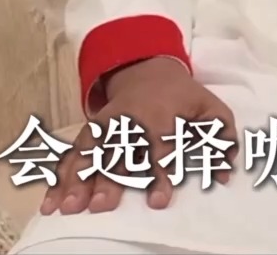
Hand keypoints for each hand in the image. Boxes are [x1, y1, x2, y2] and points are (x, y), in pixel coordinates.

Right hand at [41, 57, 235, 215]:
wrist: (146, 68)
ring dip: (77, 179)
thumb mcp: (210, 107)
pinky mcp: (90, 130)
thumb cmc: (182, 97)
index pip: (161, 147)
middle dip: (110, 179)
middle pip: (119, 152)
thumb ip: (222, 137)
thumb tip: (226, 174)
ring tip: (69, 208)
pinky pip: (71, 154)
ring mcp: (106, 125)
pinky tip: (50, 203)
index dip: (160, 174)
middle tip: (102, 206)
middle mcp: (130, 120)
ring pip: (89, 152)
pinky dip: (59, 178)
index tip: (158, 202)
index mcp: (162, 115)